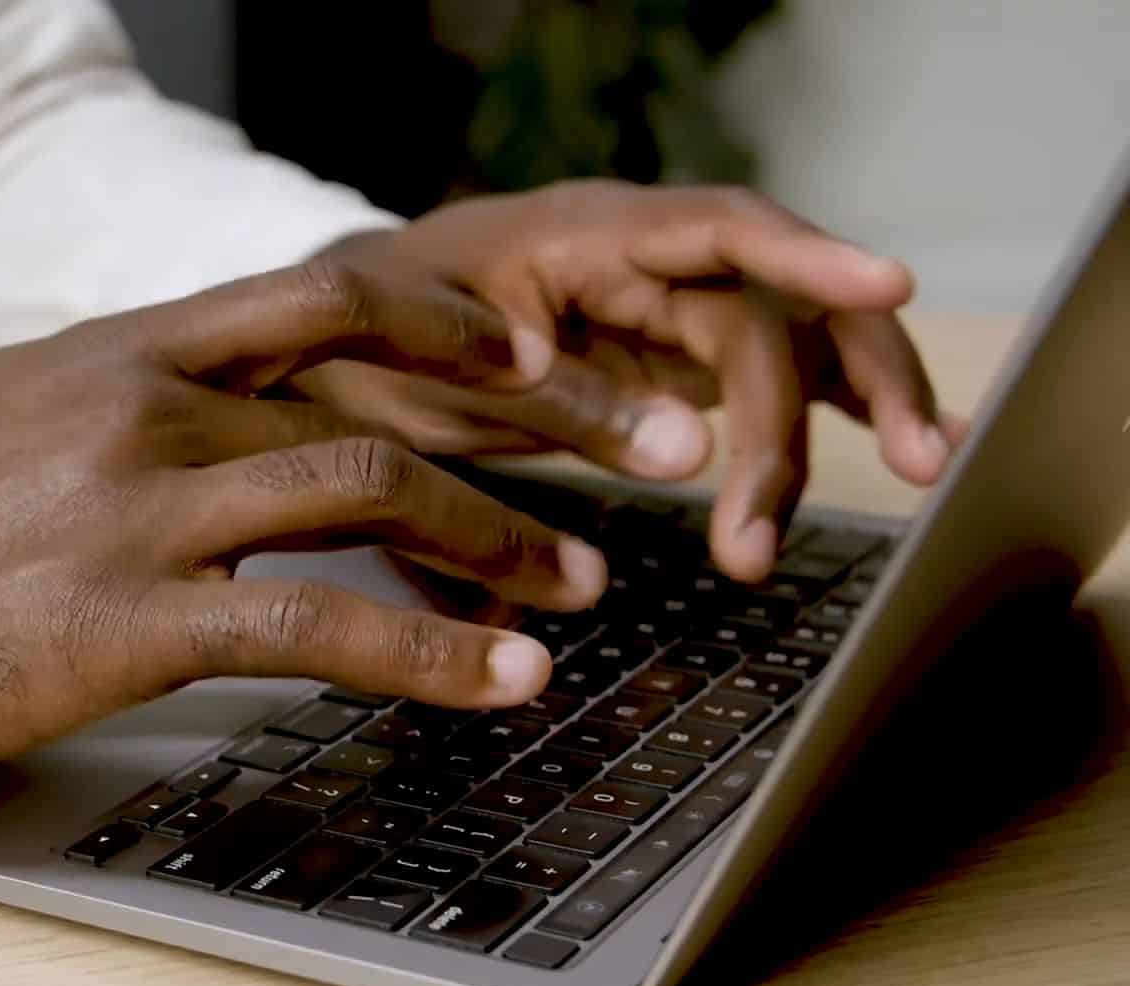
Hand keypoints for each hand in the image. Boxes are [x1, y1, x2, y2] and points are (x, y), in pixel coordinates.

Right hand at [0, 264, 608, 778]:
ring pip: (367, 489)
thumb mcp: (10, 419)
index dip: (458, 320)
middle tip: (651, 448)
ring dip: (501, 540)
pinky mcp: (118, 616)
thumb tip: (217, 412)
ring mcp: (135, 502)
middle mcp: (146, 399)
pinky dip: (428, 649)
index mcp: (126, 346)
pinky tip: (500, 680)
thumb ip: (127, 402)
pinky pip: (313, 621)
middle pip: (386, 382)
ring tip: (587, 587)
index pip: (330, 296)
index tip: (549, 359)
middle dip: (543, 418)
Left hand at [291, 180, 965, 580]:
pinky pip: (772, 380)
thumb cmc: (381, 339)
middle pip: (781, 303)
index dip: (809, 257)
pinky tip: (908, 451)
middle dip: (849, 381)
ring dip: (864, 401)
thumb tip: (693, 450)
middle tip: (909, 467)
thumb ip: (563, 401)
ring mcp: (670, 312)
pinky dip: (831, 416)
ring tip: (930, 471)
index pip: (722, 231)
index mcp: (590, 235)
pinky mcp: (673, 365)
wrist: (339, 349)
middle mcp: (650, 263)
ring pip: (798, 339)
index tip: (890, 286)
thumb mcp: (446, 371)